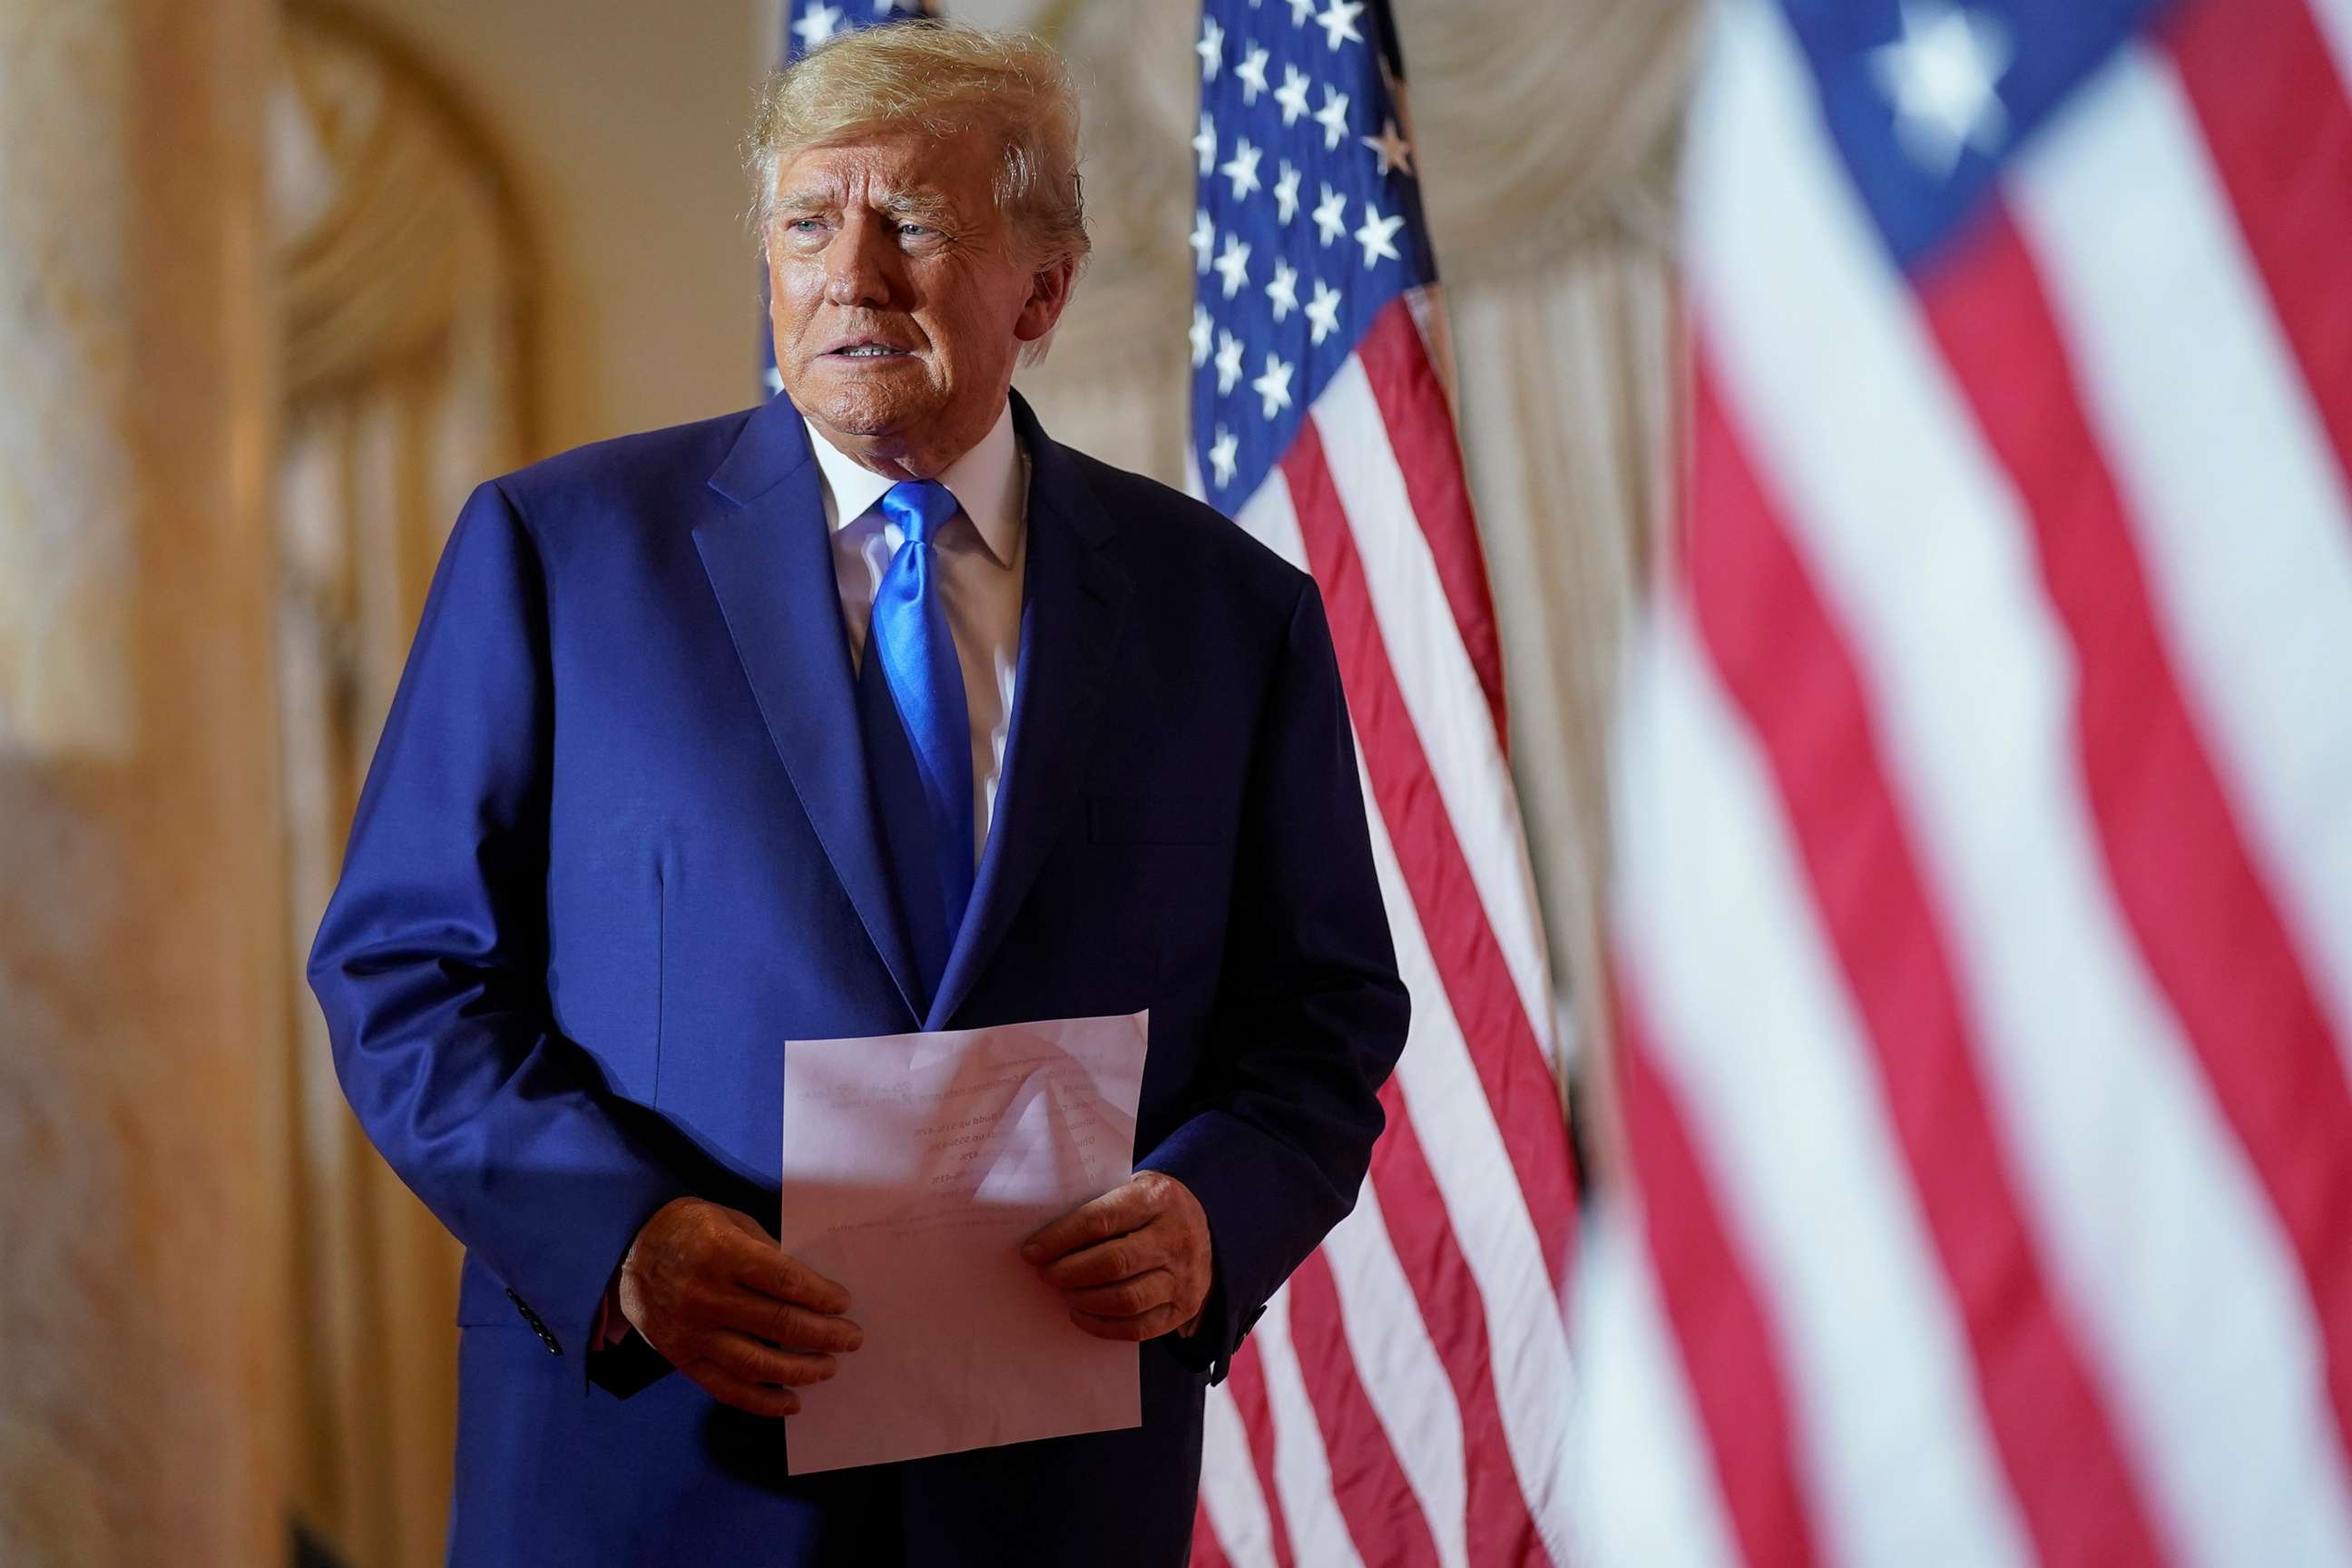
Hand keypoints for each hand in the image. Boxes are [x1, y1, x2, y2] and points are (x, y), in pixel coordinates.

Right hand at [617, 1196, 861, 1417]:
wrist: (626, 1250)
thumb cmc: (690, 1230)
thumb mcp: (731, 1222)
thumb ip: (767, 1253)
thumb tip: (810, 1288)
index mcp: (722, 1253)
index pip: (784, 1281)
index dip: (821, 1296)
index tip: (843, 1304)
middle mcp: (705, 1296)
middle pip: (778, 1324)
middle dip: (824, 1334)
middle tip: (851, 1338)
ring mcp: (691, 1332)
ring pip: (756, 1363)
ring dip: (800, 1370)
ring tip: (828, 1368)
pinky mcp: (681, 1359)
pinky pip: (725, 1388)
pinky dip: (762, 1401)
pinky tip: (791, 1402)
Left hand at [1021, 1171, 1212, 1341]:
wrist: (1207, 1225)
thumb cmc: (1153, 1207)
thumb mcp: (1133, 1188)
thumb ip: (1099, 1207)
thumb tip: (1044, 1239)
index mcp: (1158, 1199)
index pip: (1101, 1220)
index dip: (1061, 1238)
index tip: (1032, 1251)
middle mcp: (1176, 1238)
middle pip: (1113, 1264)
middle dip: (1069, 1273)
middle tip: (1047, 1274)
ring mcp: (1184, 1276)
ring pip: (1126, 1300)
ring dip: (1084, 1300)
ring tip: (1064, 1292)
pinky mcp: (1184, 1307)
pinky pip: (1138, 1328)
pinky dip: (1102, 1326)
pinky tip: (1081, 1313)